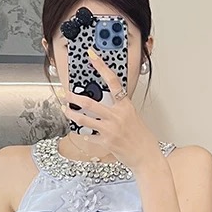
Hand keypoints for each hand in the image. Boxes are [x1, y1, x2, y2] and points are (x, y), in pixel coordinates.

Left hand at [61, 48, 160, 170]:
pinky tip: (82, 132)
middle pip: (89, 102)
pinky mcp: (106, 142)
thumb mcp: (132, 116)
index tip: (92, 56)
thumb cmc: (141, 137)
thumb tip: (104, 104)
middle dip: (73, 97)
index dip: (101, 66)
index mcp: (125, 106)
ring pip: (84, 119)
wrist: (146, 156)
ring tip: (65, 110)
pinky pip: (89, 136)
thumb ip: (118, 109)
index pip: (112, 81)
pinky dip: (84, 134)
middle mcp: (117, 116)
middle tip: (65, 93)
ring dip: (71, 114)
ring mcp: (110, 129)